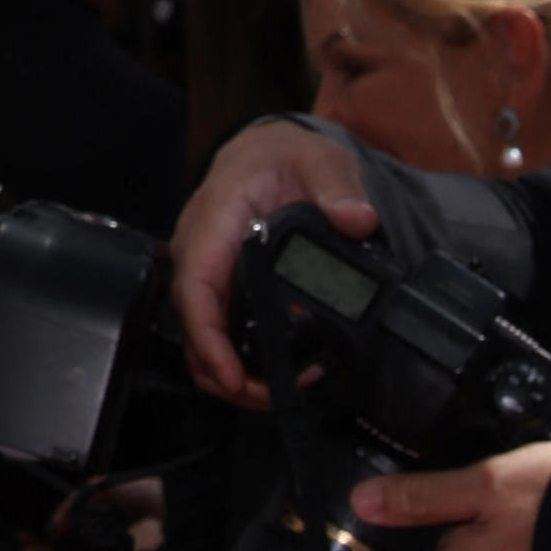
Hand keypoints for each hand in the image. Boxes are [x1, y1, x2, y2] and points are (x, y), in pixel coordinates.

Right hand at [170, 122, 377, 402]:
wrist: (268, 154)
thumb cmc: (283, 157)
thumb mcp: (317, 160)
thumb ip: (337, 187)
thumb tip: (356, 218)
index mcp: (214, 220)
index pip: (196, 288)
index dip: (208, 340)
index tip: (233, 377)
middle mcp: (198, 250)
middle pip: (193, 329)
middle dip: (227, 375)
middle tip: (277, 396)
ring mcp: (204, 273)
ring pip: (201, 341)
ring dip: (235, 377)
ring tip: (283, 390)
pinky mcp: (217, 289)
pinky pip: (217, 334)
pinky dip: (240, 363)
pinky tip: (278, 372)